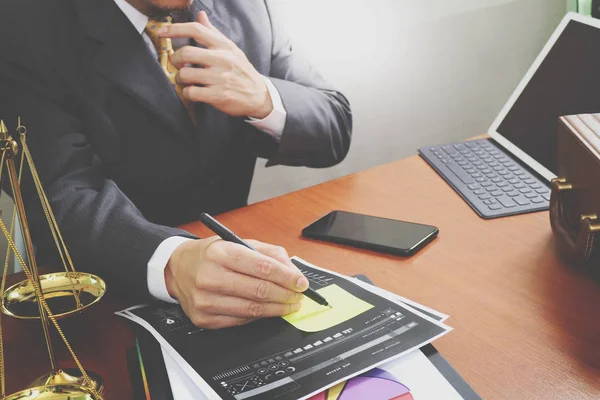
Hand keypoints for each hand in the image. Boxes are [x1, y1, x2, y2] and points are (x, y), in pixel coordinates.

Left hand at [159, 11, 272, 118]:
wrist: (259, 96)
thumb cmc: (242, 71)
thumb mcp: (231, 49)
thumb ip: (213, 33)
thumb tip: (200, 14)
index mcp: (223, 46)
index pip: (196, 30)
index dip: (175, 29)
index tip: (162, 32)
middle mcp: (222, 60)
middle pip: (186, 53)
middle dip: (175, 59)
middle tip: (177, 64)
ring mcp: (220, 78)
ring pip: (186, 74)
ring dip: (179, 79)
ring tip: (184, 80)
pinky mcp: (218, 96)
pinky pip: (191, 92)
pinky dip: (186, 93)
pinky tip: (191, 92)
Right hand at [164, 237, 308, 328]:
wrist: (178, 268)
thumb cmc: (211, 255)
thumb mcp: (238, 242)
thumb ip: (269, 254)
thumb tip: (293, 273)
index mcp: (220, 253)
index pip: (262, 267)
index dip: (287, 277)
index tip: (301, 283)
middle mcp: (210, 276)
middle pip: (259, 291)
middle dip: (285, 295)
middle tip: (298, 296)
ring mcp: (205, 300)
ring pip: (252, 310)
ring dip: (276, 309)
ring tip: (289, 305)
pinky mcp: (204, 318)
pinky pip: (240, 321)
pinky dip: (258, 316)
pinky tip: (267, 310)